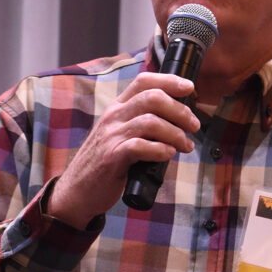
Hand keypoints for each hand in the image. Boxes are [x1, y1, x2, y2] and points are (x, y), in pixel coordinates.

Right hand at [47, 71, 199, 227]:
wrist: (78, 190)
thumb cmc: (106, 163)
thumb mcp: (120, 134)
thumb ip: (142, 124)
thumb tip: (178, 121)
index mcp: (117, 108)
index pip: (143, 81)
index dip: (169, 81)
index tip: (189, 88)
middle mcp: (113, 117)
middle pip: (153, 98)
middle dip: (180, 111)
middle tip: (194, 126)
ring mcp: (111, 136)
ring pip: (151, 121)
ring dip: (175, 133)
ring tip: (184, 146)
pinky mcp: (112, 157)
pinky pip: (140, 146)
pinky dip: (160, 150)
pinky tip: (168, 155)